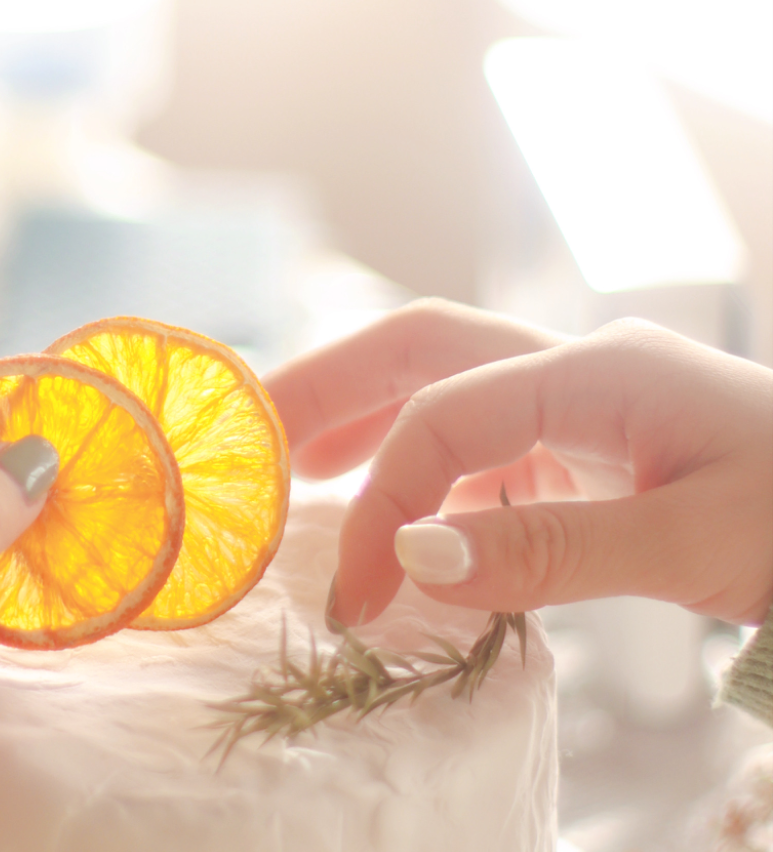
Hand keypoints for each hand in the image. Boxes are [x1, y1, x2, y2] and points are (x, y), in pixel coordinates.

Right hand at [264, 299, 772, 625]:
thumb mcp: (693, 543)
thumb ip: (550, 550)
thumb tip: (409, 561)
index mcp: (600, 372)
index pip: (444, 419)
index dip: (379, 504)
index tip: (348, 596)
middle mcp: (579, 367)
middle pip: (421, 348)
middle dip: (327, 389)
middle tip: (250, 441)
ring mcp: (585, 399)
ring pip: (445, 384)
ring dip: (366, 420)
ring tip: (298, 468)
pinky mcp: (593, 442)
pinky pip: (484, 442)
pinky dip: (426, 474)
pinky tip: (404, 519)